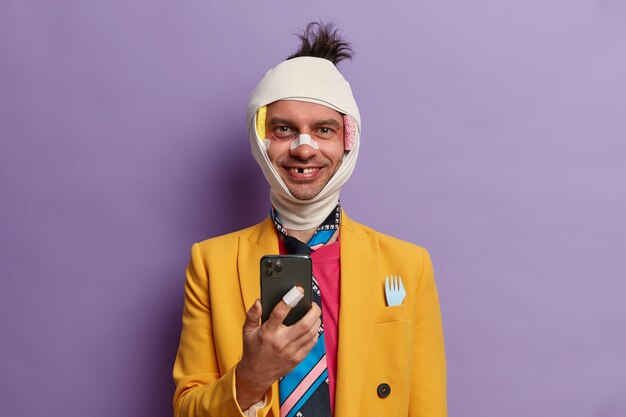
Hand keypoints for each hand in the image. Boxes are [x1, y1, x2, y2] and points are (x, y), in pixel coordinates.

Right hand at [235, 288, 320, 409]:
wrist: (256, 374)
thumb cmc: (252, 349)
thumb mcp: (247, 330)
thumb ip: (252, 314)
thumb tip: (259, 301)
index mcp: (268, 333)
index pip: (280, 312)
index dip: (291, 298)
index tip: (299, 289)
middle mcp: (281, 342)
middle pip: (304, 324)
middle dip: (313, 311)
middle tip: (313, 304)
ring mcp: (291, 352)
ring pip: (311, 333)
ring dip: (316, 321)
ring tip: (314, 314)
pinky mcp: (297, 359)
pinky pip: (312, 343)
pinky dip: (315, 333)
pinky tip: (312, 327)